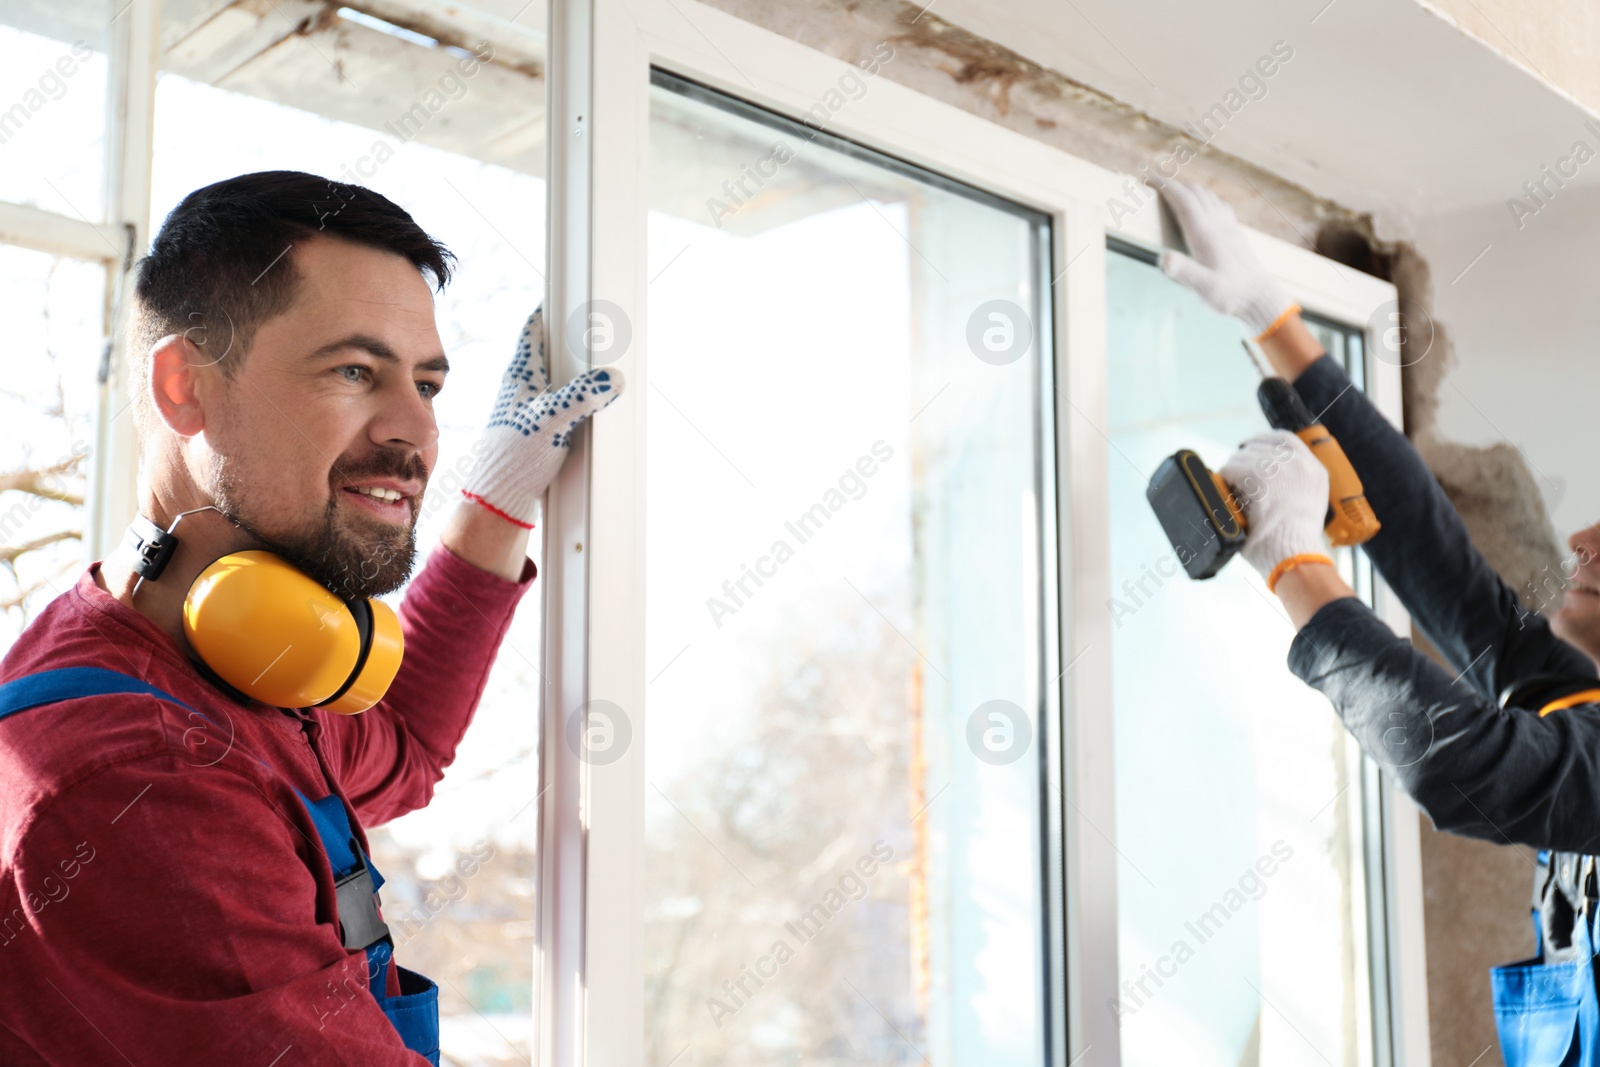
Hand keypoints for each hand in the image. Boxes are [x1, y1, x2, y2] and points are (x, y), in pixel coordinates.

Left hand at [461, 305, 624, 527]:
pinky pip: (559, 403)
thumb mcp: (553, 421)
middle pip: (547, 352)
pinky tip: (588, 408)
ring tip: (596, 365)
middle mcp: (522, 388)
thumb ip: (584, 397)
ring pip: (554, 379)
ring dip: (572, 371)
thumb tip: (613, 378)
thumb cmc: (515, 456)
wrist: (500, 497)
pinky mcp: (535, 431)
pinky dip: (574, 398)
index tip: (563, 296)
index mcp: (520, 375)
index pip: (532, 332)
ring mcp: (528, 409)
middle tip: (591, 328)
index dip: (547, 312)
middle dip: (567, 339)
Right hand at [1158, 180, 1293, 336]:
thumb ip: (1184, 273)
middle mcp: (1217, 224)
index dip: (1165, 186)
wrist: (1259, 297)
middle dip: (1171, 183)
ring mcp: (1228, 225)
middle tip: (1151, 180)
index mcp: (1205, 233)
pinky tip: (1200, 202)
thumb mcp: (1205, 288)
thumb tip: (1163, 258)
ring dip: (1186, 188)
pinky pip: (1216, 204)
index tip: (1147, 177)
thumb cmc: (1230, 295)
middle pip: (1193, 192)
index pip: (1183, 200)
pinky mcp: (1234, 231)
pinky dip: (1202, 196)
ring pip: (1206, 195)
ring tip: (1170, 188)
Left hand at [1219, 430, 1329, 588]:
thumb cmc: (1294, 543)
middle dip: (1244, 461)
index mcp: (1314, 471)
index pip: (1285, 439)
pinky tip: (1227, 494)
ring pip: (1243, 457)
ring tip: (1233, 492)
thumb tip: (1269, 479)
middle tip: (1235, 478)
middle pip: (1260, 446)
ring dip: (1234, 472)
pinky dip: (1225, 480)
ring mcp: (1280, 467)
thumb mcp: (1306, 507)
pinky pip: (1231, 469)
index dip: (1263, 442)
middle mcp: (1299, 463)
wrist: (1294, 555)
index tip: (1250, 448)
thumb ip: (1293, 487)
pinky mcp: (1258, 475)